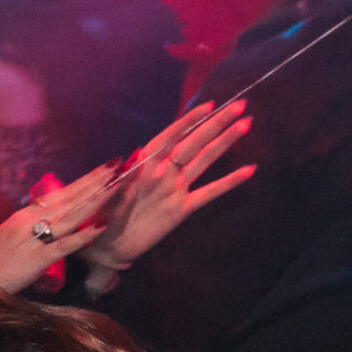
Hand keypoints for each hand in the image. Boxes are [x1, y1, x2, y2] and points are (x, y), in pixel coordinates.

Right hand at [0, 165, 115, 294]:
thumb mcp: (10, 234)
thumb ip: (32, 223)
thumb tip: (49, 213)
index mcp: (26, 215)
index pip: (63, 192)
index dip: (88, 178)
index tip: (109, 165)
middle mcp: (31, 221)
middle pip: (72, 197)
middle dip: (99, 180)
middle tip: (122, 163)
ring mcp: (35, 239)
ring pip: (73, 215)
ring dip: (98, 199)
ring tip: (120, 185)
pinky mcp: (37, 260)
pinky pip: (64, 245)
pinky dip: (83, 235)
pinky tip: (101, 226)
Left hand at [87, 100, 255, 268]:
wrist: (107, 246)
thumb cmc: (101, 217)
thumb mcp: (107, 195)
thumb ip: (123, 177)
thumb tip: (134, 156)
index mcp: (145, 166)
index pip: (170, 136)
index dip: (188, 121)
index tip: (209, 105)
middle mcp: (164, 173)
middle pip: (194, 142)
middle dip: (216, 124)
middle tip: (239, 105)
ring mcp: (175, 189)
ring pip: (205, 160)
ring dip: (225, 142)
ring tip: (245, 124)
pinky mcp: (182, 209)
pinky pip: (209, 193)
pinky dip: (228, 182)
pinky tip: (249, 170)